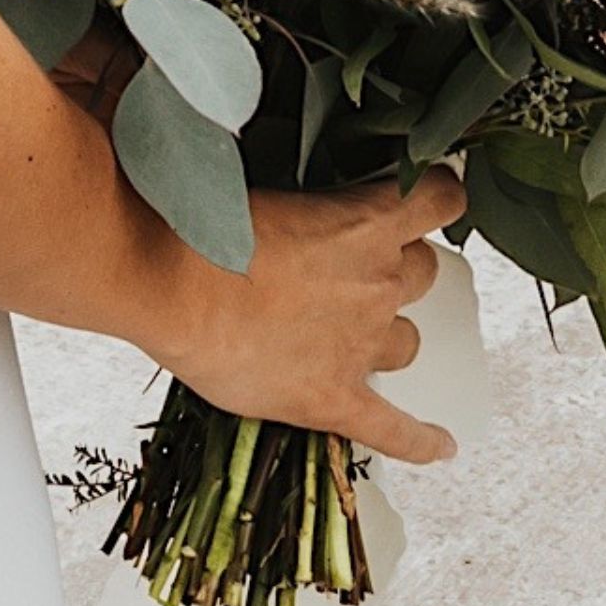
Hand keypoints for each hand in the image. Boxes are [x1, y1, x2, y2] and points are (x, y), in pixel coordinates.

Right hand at [153, 166, 468, 464]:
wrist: (165, 282)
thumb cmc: (199, 222)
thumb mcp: (259, 173)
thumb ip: (297, 173)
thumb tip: (290, 158)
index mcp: (369, 219)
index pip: (440, 198)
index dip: (437, 200)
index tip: (431, 201)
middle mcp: (378, 279)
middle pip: (420, 272)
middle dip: (394, 270)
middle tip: (349, 272)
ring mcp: (360, 342)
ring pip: (405, 341)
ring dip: (387, 335)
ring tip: (349, 335)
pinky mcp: (332, 397)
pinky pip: (391, 427)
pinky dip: (419, 439)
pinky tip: (440, 447)